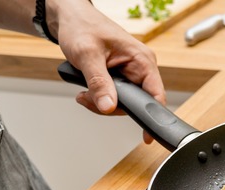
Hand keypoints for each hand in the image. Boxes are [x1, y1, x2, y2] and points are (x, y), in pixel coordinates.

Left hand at [49, 0, 165, 143]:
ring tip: (84, 92)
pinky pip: (114, 96)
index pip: (155, 95)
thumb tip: (108, 106)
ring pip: (122, 102)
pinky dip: (99, 97)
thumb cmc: (81, 26)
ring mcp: (130, 73)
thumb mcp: (88, 55)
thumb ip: (99, 83)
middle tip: (89, 99)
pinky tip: (87, 90)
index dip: (151, 116)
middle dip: (110, 106)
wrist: (69, 18)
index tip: (147, 135)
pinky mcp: (119, 77)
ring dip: (101, 101)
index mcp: (142, 60)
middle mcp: (140, 68)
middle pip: (135, 103)